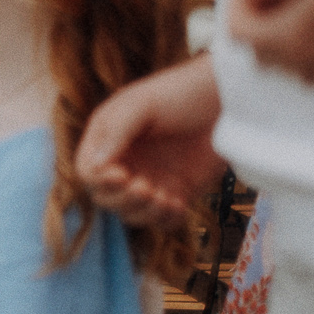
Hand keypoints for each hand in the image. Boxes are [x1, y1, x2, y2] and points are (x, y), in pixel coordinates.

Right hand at [73, 56, 222, 231]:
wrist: (224, 101)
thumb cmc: (179, 93)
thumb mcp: (141, 104)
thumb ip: (116, 131)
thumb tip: (95, 165)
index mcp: (107, 139)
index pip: (88, 171)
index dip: (100, 180)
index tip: (123, 175)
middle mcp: (125, 162)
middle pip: (105, 197)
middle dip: (123, 200)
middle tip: (145, 188)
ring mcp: (150, 178)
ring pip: (132, 213)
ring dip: (145, 213)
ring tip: (165, 198)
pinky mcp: (176, 191)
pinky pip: (162, 218)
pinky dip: (166, 219)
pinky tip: (178, 204)